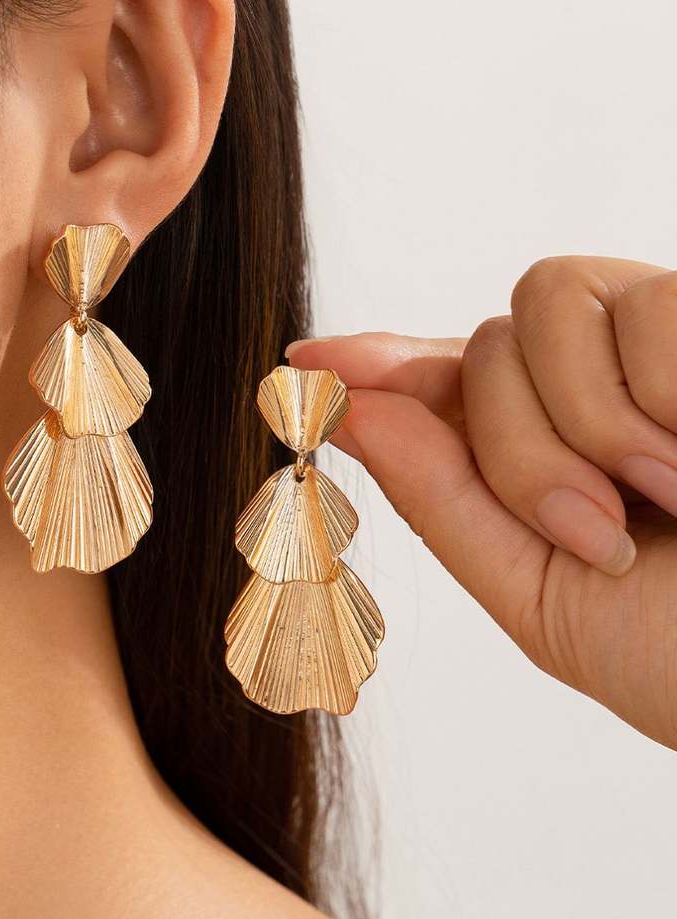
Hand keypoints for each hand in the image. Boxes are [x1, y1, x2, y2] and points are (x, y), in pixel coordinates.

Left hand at [288, 256, 676, 749]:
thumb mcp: (537, 592)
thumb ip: (444, 500)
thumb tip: (349, 413)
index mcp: (538, 453)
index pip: (437, 384)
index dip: (370, 366)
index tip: (303, 362)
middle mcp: (591, 388)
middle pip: (476, 346)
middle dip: (513, 447)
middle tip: (596, 531)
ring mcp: (659, 345)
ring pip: (543, 302)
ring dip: (583, 420)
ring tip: (668, 496)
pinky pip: (647, 302)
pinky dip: (665, 391)